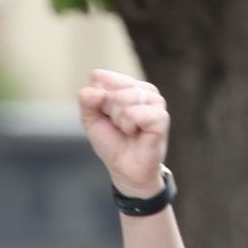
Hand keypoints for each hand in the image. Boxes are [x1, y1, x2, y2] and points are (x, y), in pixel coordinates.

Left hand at [78, 68, 168, 197]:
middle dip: (108, 112)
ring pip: (123, 99)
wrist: (125, 170)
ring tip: (128, 131)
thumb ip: (87, 101)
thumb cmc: (112, 143)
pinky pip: (133, 113)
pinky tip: (136, 134)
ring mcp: (156, 102)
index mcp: (129, 85)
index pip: (101, 78)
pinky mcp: (161, 117)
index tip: (105, 116)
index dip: (96, 102)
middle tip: (118, 127)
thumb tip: (92, 86)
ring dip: (118, 120)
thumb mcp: (92, 121)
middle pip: (111, 90)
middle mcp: (145, 90)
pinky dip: (128, 126)